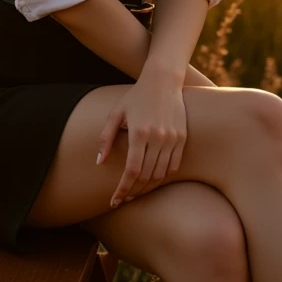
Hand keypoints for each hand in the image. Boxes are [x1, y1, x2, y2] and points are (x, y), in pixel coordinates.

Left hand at [96, 73, 187, 207]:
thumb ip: (105, 138)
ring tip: (136, 190)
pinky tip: (152, 177)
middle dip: (133, 191)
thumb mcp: (116, 113)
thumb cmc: (136, 96)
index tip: (115, 201)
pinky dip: (163, 175)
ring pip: (161, 174)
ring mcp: (172, 138)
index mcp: (139, 132)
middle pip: (146, 176)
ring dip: (148, 186)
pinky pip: (174, 165)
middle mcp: (157, 137)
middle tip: (124, 198)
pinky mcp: (182, 137)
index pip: (132, 170)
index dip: (123, 189)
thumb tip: (99, 162)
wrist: (163, 80)